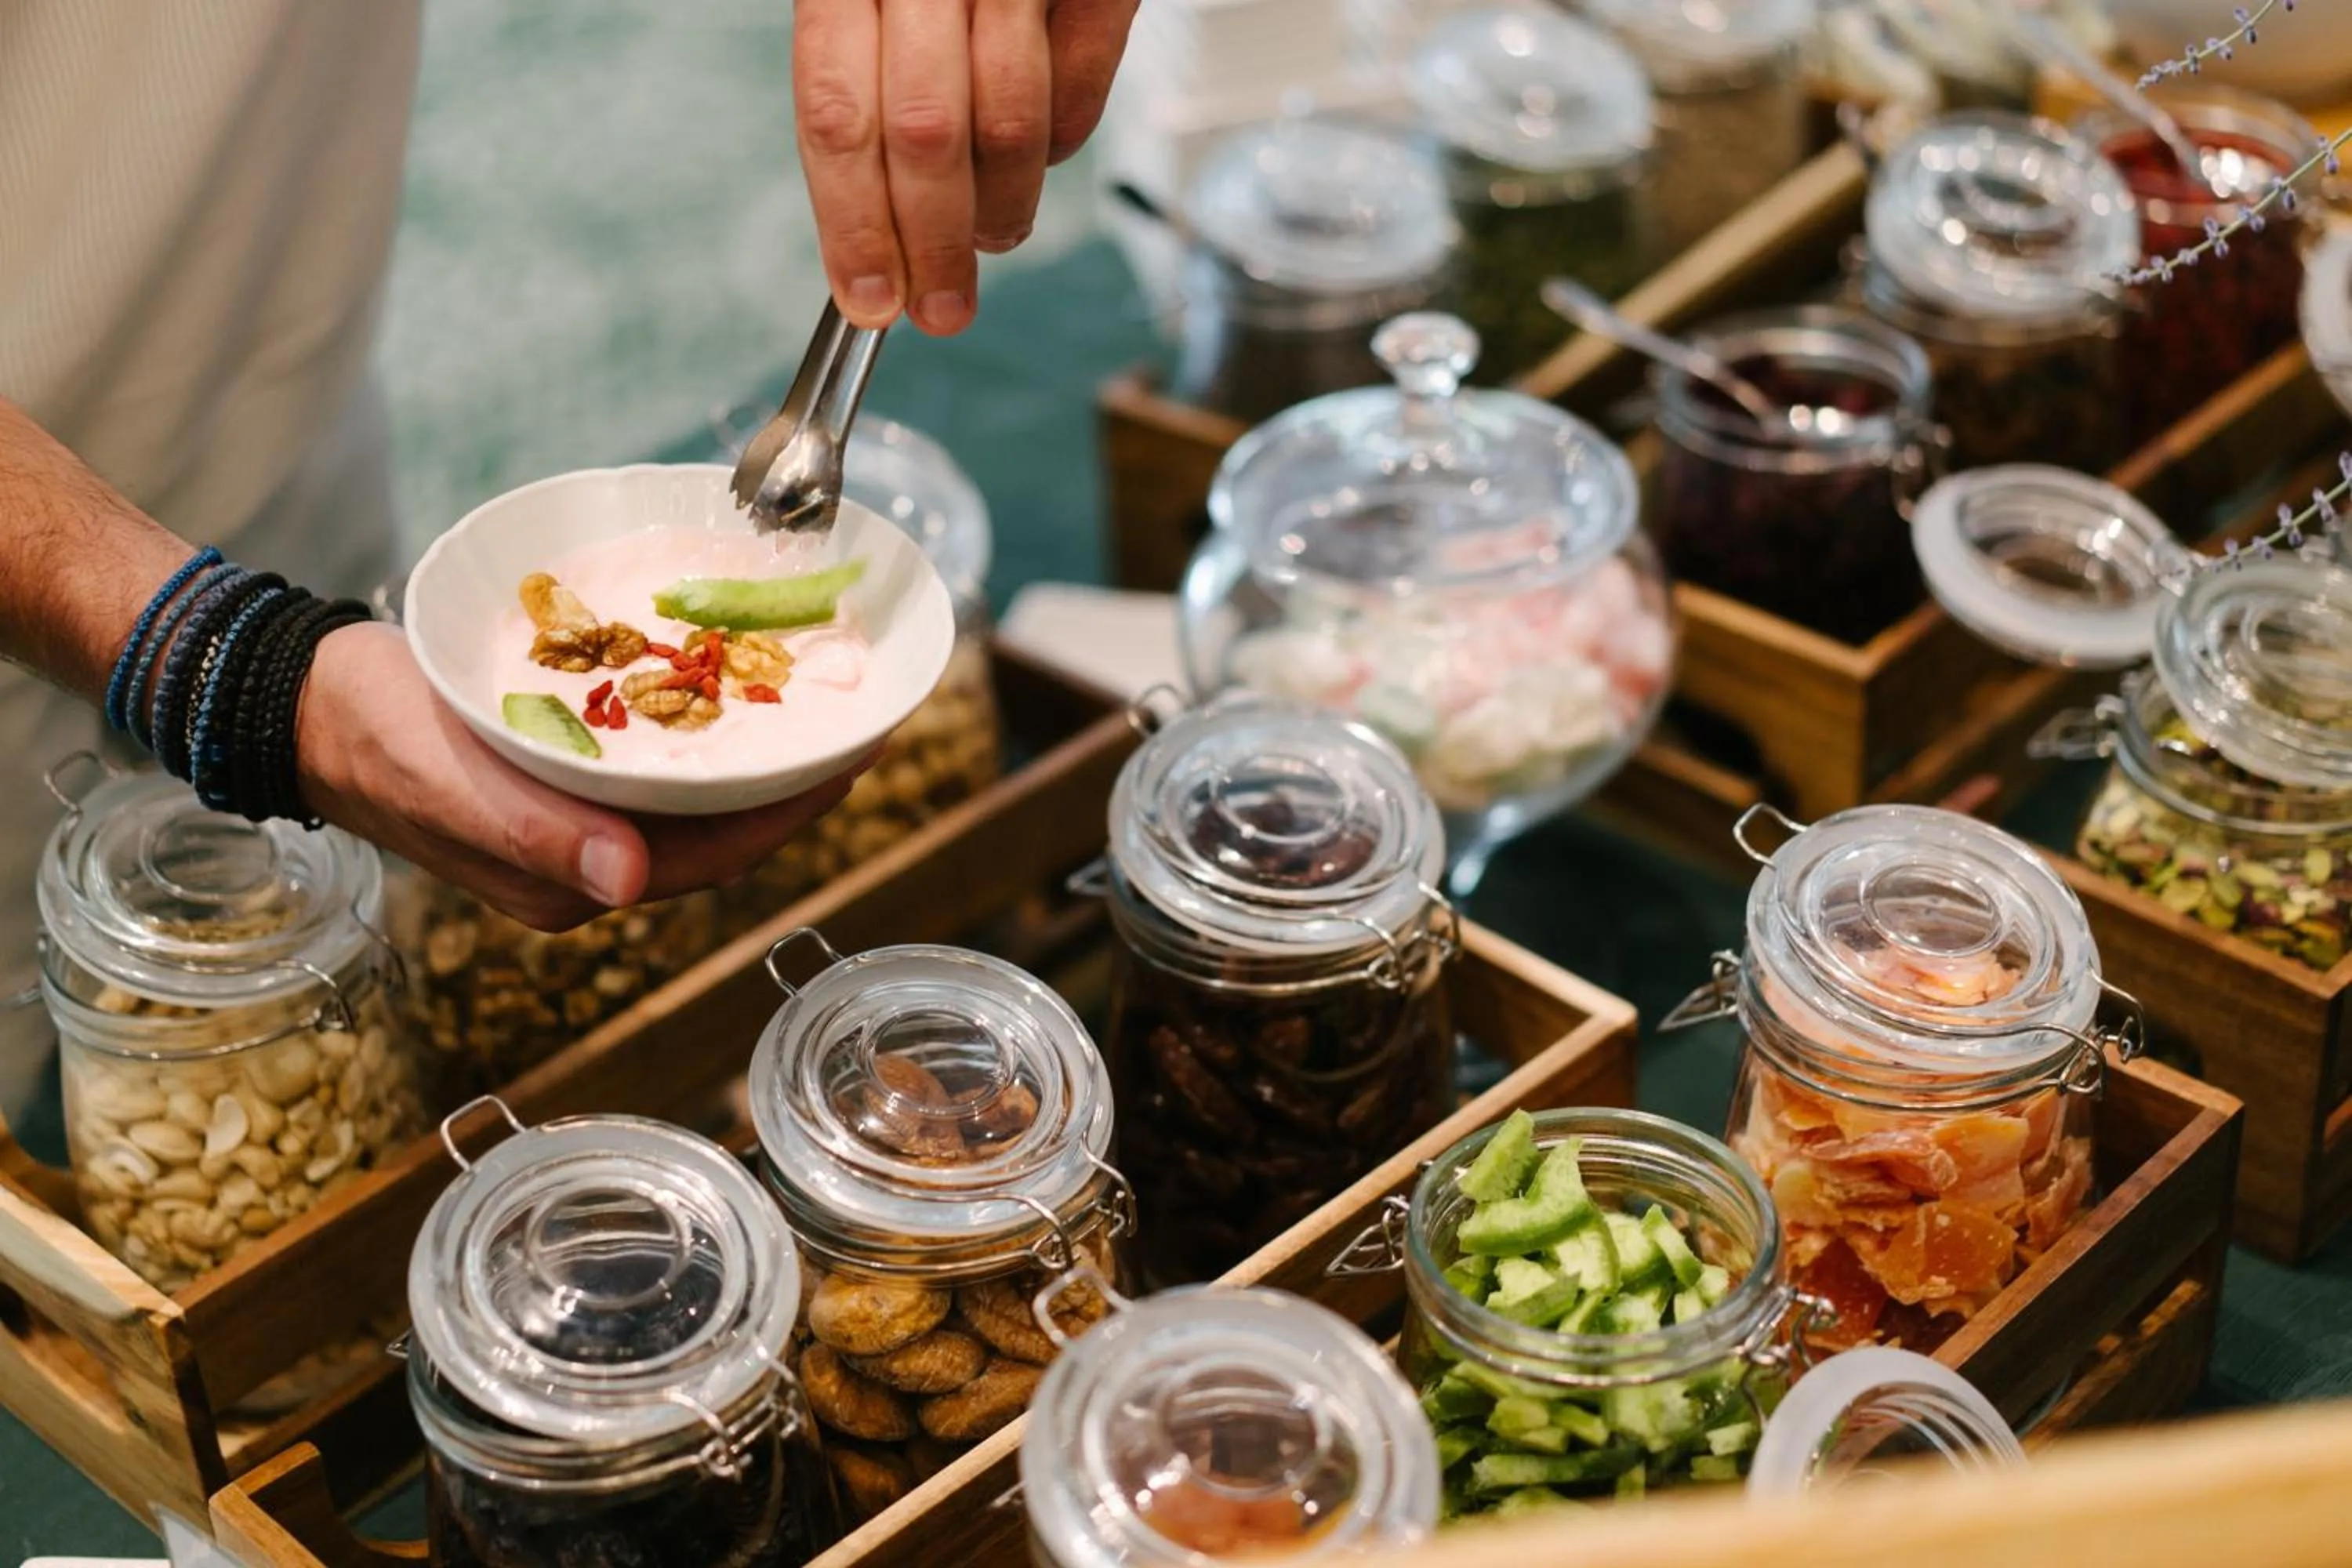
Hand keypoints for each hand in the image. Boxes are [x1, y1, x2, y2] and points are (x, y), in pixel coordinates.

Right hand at [295, 621, 873, 930]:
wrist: (296, 703)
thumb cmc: (367, 735)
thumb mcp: (449, 778)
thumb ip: (534, 833)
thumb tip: (629, 880)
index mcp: (574, 881)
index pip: (719, 854)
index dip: (796, 808)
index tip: (859, 751)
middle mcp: (587, 862)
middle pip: (721, 826)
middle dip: (792, 775)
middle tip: (857, 707)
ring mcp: (575, 821)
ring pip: (692, 792)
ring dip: (753, 749)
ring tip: (814, 689)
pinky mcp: (560, 778)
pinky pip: (655, 760)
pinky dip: (700, 723)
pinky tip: (731, 676)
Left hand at [795, 0, 1139, 335]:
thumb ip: (866, 80)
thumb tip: (869, 223)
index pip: (834, 112)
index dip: (849, 220)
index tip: (865, 296)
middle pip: (920, 135)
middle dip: (930, 245)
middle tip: (940, 309)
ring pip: (1007, 125)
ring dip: (1000, 210)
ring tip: (990, 239)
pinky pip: (1079, 88)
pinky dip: (1058, 145)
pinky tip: (1037, 155)